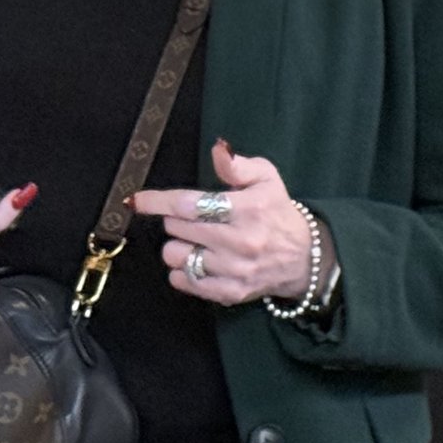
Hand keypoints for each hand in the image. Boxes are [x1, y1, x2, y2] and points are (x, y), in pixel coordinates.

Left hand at [133, 139, 315, 307]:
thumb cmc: (278, 212)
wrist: (304, 258)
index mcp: (248, 209)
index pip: (191, 205)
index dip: (159, 201)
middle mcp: (240, 241)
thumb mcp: (267, 179)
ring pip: (176, 256)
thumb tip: (218, 149)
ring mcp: (234, 270)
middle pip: (178, 228)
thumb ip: (238, 165)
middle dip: (177, 220)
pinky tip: (198, 261)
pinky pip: (185, 282)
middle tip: (193, 218)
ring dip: (179, 246)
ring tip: (196, 241)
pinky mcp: (230, 293)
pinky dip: (183, 271)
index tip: (138, 200)